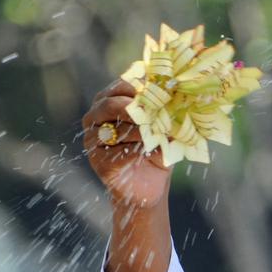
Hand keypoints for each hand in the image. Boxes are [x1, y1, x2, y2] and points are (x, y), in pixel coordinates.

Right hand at [82, 79, 171, 208]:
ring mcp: (93, 138)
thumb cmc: (155, 149)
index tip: (161, 94)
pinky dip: (139, 152)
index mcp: (111, 100)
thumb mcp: (163, 126)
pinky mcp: (97, 159)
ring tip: (159, 135)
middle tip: (156, 114)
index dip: (141, 88)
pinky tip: (152, 153)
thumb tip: (179, 98)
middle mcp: (96, 116)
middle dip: (136, 108)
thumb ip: (165, 110)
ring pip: (116, 128)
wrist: (148, 186)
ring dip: (142, 132)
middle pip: (111, 104)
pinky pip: (118, 151)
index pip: (122, 85)